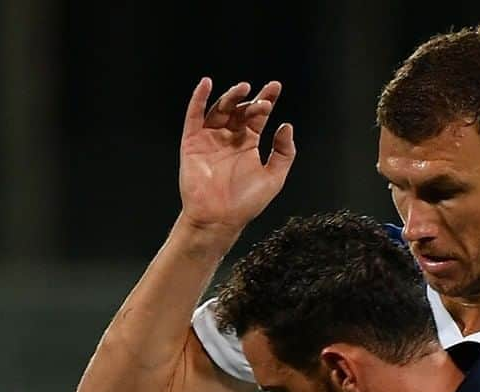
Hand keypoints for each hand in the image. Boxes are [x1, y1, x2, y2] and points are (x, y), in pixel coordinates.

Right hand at [178, 77, 295, 234]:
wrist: (219, 219)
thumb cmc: (245, 203)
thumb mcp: (274, 178)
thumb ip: (284, 153)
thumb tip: (286, 126)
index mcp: (248, 144)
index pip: (257, 116)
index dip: (266, 100)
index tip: (275, 88)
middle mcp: (229, 138)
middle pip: (240, 110)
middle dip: (252, 101)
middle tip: (264, 101)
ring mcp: (211, 138)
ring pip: (220, 109)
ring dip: (231, 97)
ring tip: (244, 89)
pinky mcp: (193, 142)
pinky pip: (194, 116)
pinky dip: (198, 98)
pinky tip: (207, 84)